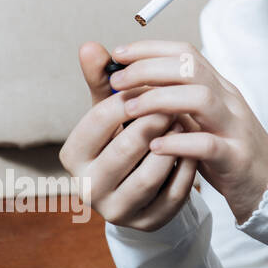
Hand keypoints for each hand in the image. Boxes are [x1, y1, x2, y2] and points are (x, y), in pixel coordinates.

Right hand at [60, 43, 199, 230]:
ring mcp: (118, 210)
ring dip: (175, 142)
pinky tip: (194, 150)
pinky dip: (189, 165)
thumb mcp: (111, 110)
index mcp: (73, 157)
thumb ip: (102, 80)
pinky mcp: (149, 222)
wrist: (142, 185)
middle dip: (156, 119)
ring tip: (186, 124)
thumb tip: (91, 45)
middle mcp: (88, 188)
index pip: (100, 118)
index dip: (129, 98)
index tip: (150, 86)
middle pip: (128, 146)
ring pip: (154, 170)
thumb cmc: (123, 137)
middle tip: (176, 105)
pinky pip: (177, 190)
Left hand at [105, 40, 267, 225]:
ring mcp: (234, 127)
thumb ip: (169, 102)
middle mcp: (228, 101)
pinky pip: (208, 145)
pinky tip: (155, 147)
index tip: (117, 53)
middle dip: (148, 69)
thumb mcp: (197, 121)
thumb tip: (130, 84)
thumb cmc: (224, 152)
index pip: (186, 54)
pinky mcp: (235, 158)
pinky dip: (178, 143)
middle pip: (191, 68)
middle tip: (117, 81)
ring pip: (202, 99)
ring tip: (129, 110)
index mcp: (218, 88)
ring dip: (160, 100)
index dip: (150, 48)